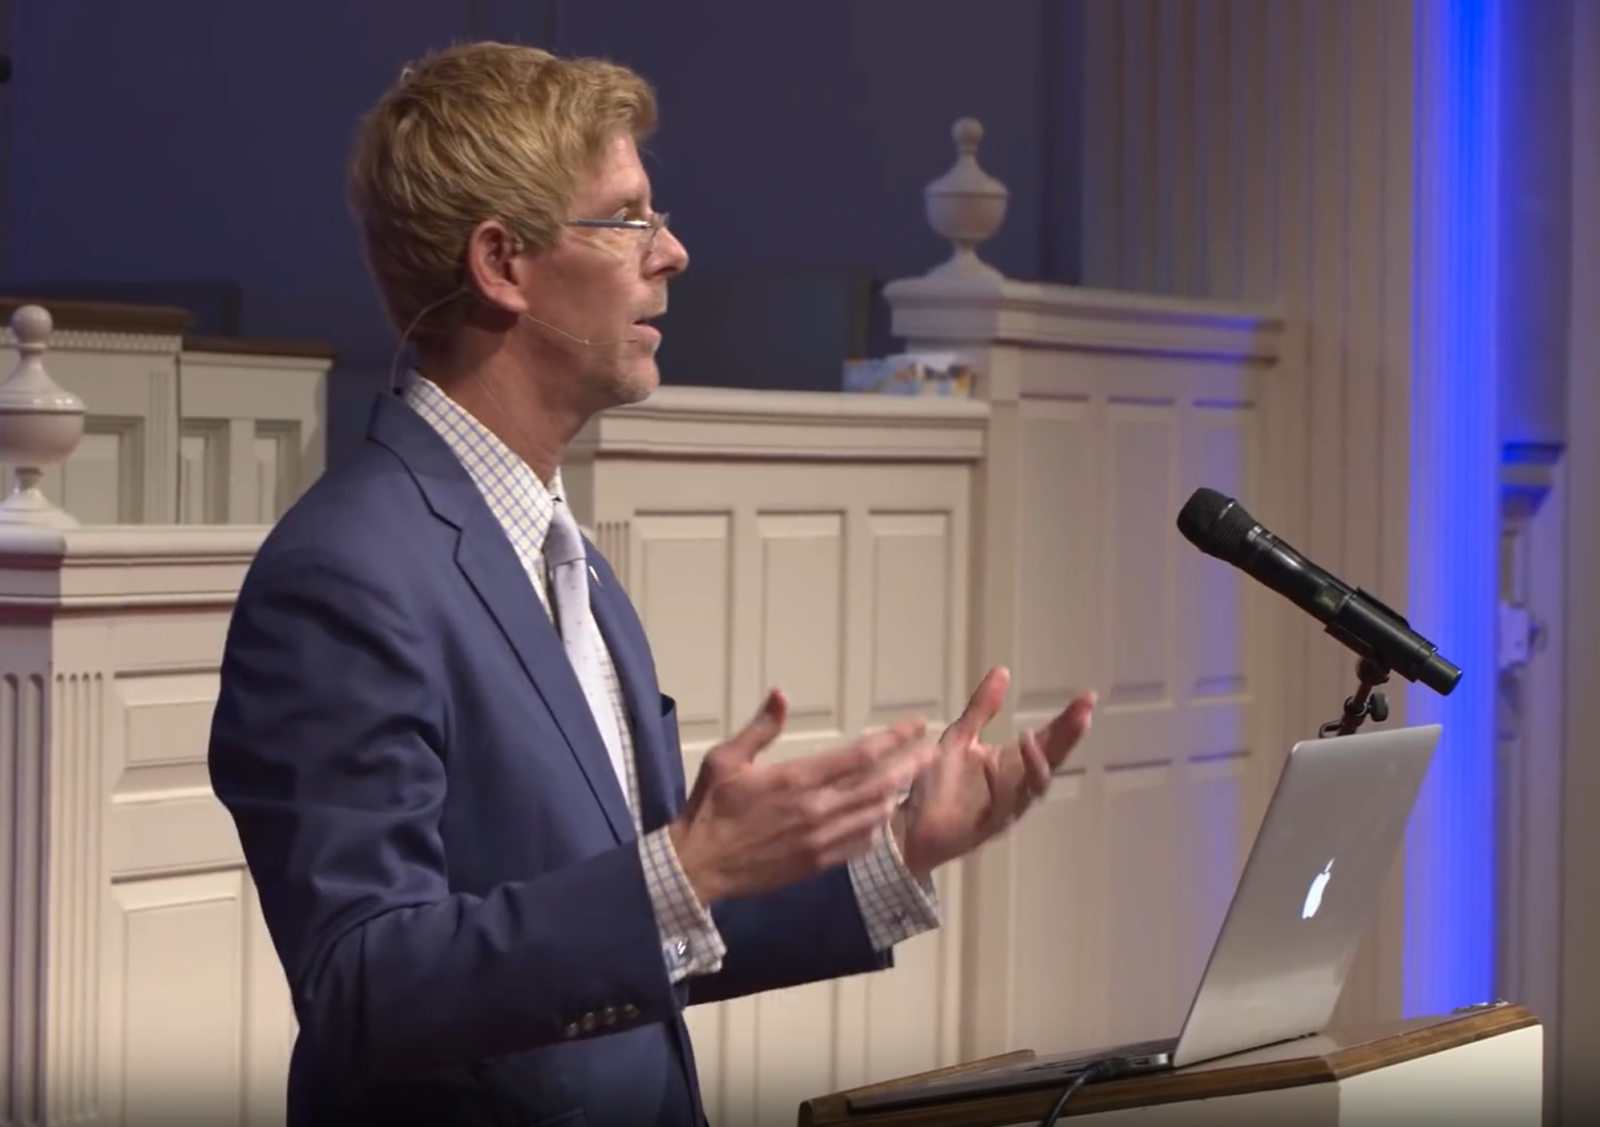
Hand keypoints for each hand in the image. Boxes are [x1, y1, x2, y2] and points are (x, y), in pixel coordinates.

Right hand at [670, 689, 940, 905]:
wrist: (698, 867)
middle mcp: (816, 810)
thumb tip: (781, 693)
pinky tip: (883, 818)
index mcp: (796, 779)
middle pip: (878, 784)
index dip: (893, 738)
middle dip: (908, 765)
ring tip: (913, 779)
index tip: (914, 724)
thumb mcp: (726, 759)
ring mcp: (820, 840)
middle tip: (929, 751)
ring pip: (873, 815)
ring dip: (897, 795)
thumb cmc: (710, 808)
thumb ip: (761, 728)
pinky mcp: (817, 865)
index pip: (859, 755)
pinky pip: (859, 845)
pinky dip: (877, 828)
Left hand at [898, 666, 1095, 879]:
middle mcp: (1018, 785)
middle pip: (1052, 760)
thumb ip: (982, 708)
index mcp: (1014, 763)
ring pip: (1034, 787)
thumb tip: (1002, 670)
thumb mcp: (960, 737)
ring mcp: (1007, 807)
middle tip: (1082, 713)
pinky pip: (1001, 808)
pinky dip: (998, 785)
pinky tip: (990, 763)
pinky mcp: (987, 827)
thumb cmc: (938, 783)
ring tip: (1031, 735)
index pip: (1049, 739)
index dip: (1068, 720)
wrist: (911, 824)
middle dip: (1067, 737)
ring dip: (1036, 762)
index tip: (1087, 697)